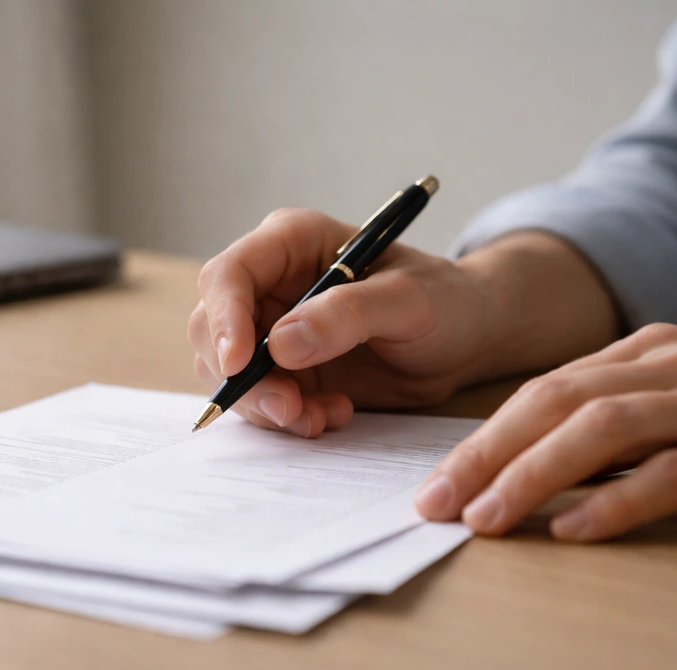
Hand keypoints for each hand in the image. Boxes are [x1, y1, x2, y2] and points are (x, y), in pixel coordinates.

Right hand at [188, 208, 495, 436]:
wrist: (464, 340)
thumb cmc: (445, 302)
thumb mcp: (409, 302)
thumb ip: (347, 315)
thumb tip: (281, 344)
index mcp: (291, 243)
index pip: (229, 275)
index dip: (224, 319)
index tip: (239, 365)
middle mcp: (269, 283)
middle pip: (212, 328)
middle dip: (243, 376)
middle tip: (290, 409)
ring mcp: (270, 328)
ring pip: (227, 371)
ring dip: (266, 404)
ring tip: (324, 415)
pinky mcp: (280, 369)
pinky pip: (256, 399)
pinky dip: (284, 418)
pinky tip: (330, 414)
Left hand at [417, 323, 676, 541]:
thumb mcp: (661, 417)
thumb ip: (601, 438)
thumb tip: (511, 481)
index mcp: (643, 356)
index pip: (543, 394)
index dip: (483, 441)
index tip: (435, 487)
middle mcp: (668, 365)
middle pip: (556, 401)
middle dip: (487, 454)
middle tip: (437, 504)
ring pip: (603, 425)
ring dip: (533, 474)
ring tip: (484, 518)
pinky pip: (671, 470)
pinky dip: (616, 500)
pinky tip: (568, 527)